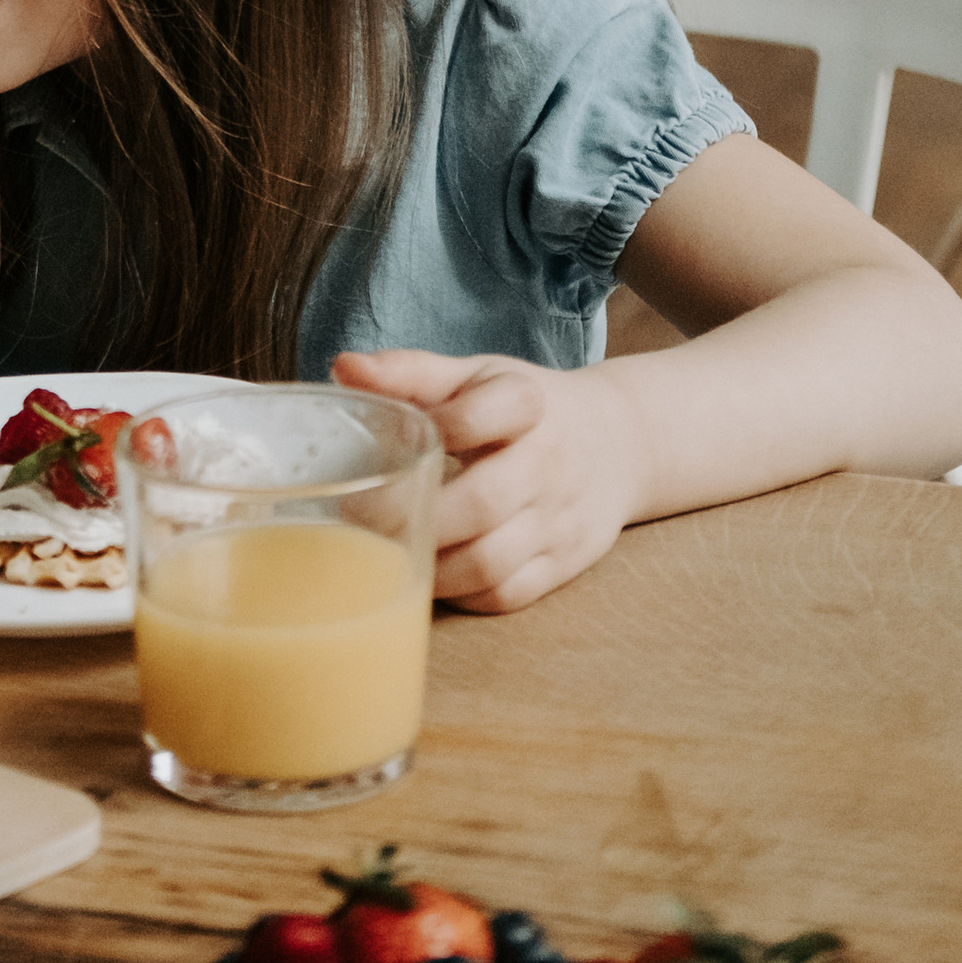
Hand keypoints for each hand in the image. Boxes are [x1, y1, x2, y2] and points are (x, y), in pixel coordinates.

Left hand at [332, 349, 652, 612]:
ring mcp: (560, 520)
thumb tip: (342, 367)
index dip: (428, 432)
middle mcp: (549, 463)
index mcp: (526, 403)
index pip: (477, 415)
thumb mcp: (480, 375)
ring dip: (430, 566)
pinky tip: (429, 577)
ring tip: (381, 555)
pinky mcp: (565, 564)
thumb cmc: (530, 408)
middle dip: (411, 518)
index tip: (375, 452)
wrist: (620, 443)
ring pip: (491, 562)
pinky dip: (462, 594)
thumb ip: (413, 373)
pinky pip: (507, 595)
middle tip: (353, 521)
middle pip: (481, 503)